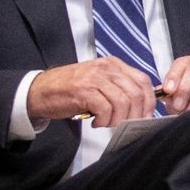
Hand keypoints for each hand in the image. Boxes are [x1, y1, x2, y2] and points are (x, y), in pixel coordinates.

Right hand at [28, 57, 158, 126]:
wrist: (40, 90)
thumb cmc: (71, 89)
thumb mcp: (99, 82)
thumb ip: (118, 87)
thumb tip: (142, 105)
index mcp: (114, 64)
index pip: (142, 81)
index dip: (149, 101)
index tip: (146, 116)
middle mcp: (106, 68)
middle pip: (136, 93)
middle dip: (136, 114)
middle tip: (127, 125)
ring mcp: (95, 78)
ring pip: (123, 102)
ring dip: (119, 119)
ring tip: (108, 124)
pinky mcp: (83, 91)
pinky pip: (106, 109)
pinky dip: (105, 121)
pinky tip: (97, 123)